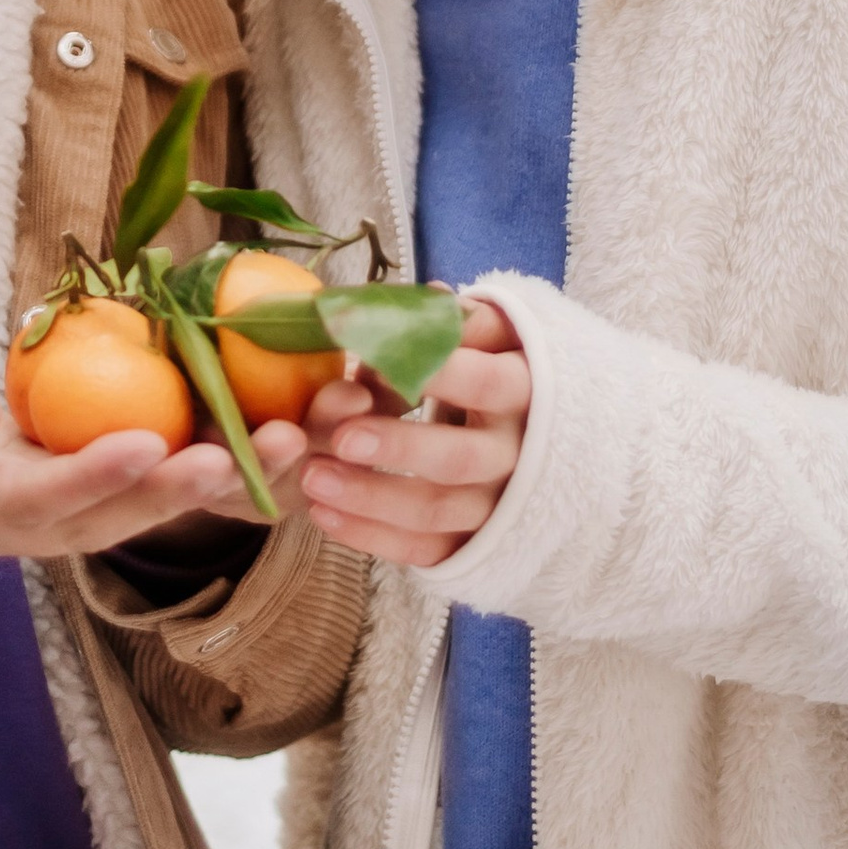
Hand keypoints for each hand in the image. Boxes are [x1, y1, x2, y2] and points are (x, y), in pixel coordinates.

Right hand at [0, 306, 304, 563]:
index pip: (31, 504)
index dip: (92, 477)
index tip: (150, 442)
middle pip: (100, 520)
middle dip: (177, 490)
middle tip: (254, 456)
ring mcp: (26, 507)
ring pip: (126, 504)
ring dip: (203, 480)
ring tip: (280, 447)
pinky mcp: (47, 477)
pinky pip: (123, 476)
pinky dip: (181, 455)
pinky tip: (245, 427)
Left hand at [298, 297, 528, 568]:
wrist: (537, 441)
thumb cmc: (499, 372)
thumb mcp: (495, 340)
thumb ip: (462, 323)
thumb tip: (433, 297)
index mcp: (525, 395)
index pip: (487, 383)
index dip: (438, 373)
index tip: (377, 359)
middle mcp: (517, 458)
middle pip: (459, 459)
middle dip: (398, 449)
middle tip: (340, 437)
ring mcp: (495, 508)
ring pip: (436, 512)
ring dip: (370, 497)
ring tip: (310, 477)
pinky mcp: (471, 546)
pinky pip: (422, 551)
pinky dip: (371, 536)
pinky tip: (322, 514)